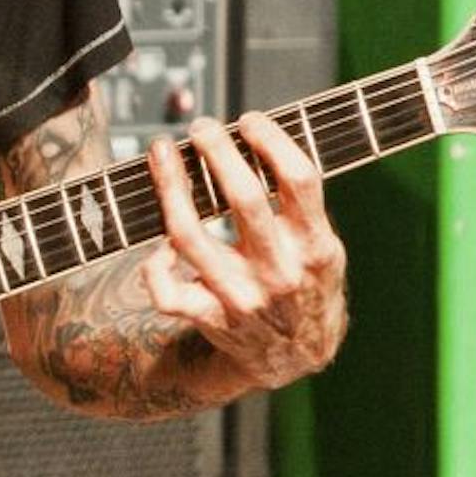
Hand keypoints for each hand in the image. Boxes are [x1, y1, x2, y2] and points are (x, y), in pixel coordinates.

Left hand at [139, 114, 346, 389]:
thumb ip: (298, 204)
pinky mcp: (210, 318)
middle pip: (242, 199)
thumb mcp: (322, 246)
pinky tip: (157, 244)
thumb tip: (257, 138)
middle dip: (216, 152)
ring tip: (161, 153)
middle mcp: (279, 272)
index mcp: (314, 247)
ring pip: (190, 235)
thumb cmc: (305, 284)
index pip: (299, 180)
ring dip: (171, 187)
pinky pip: (166, 291)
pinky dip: (153, 265)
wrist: (295, 356)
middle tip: (201, 127)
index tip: (250, 120)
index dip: (271, 141)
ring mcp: (241, 297)